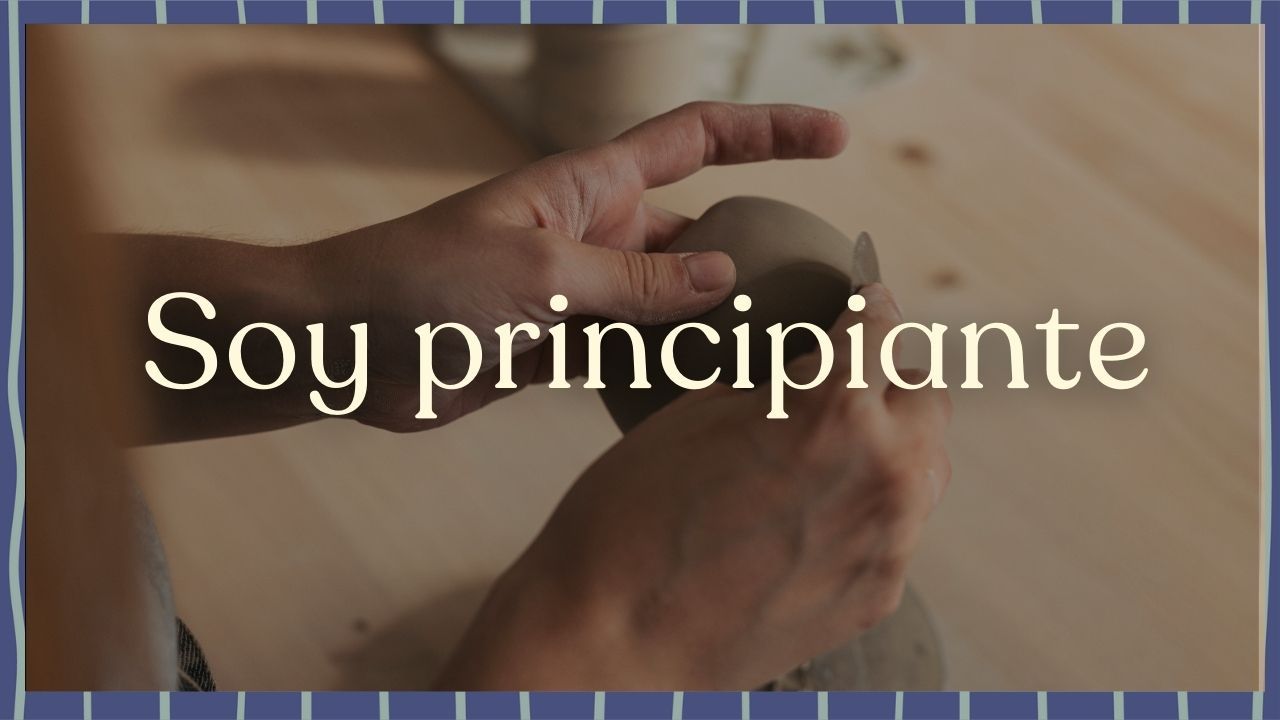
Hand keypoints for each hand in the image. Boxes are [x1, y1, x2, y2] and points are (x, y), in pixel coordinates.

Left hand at [312, 102, 848, 430]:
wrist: (344, 348)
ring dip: (715, 325)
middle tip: (820, 299)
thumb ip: (635, 282)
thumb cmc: (420, 283)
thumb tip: (726, 277)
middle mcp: (594, 232)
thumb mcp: (540, 277)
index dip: (768, 131)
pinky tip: (708, 398)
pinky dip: (668, 371)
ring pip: (671, 302)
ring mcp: (581, 292)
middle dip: (755, 257)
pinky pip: (634, 353)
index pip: (696, 139)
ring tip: (778, 358)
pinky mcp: (560, 346)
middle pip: (697, 233)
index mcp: (588, 186)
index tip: (835, 138)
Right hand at [434, 284, 951, 688]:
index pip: (879, 331)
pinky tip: (814, 515)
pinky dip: (870, 509)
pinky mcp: (878, 595)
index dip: (868, 308)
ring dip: (892, 443)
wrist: (610, 638)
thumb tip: (811, 374)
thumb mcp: (696, 415)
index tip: (866, 304)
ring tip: (836, 448)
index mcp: (835, 411)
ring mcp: (889, 543)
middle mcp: (883, 473)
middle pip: (926, 396)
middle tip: (851, 377)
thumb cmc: (630, 521)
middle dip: (889, 377)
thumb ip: (777, 388)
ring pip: (924, 467)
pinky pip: (897, 531)